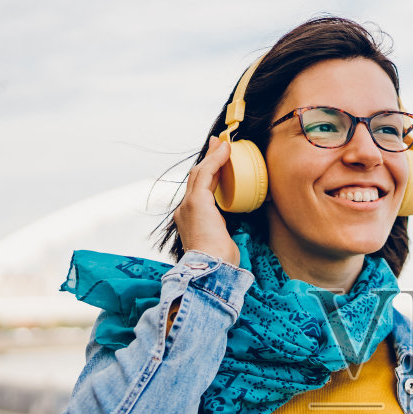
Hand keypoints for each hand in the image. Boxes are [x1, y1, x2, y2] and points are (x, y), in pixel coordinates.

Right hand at [176, 136, 239, 266]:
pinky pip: (207, 174)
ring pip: (199, 173)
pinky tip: (225, 151)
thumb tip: (228, 232)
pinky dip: (216, 160)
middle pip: (196, 178)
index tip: (217, 164)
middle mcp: (184, 210)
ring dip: (212, 157)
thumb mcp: (220, 243)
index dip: (208, 176)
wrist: (211, 269)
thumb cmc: (218, 262)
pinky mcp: (196, 202)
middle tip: (219, 145)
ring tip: (223, 144)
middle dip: (208, 161)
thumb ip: (221, 232)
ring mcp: (188, 205)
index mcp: (189, 220)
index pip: (198, 192)